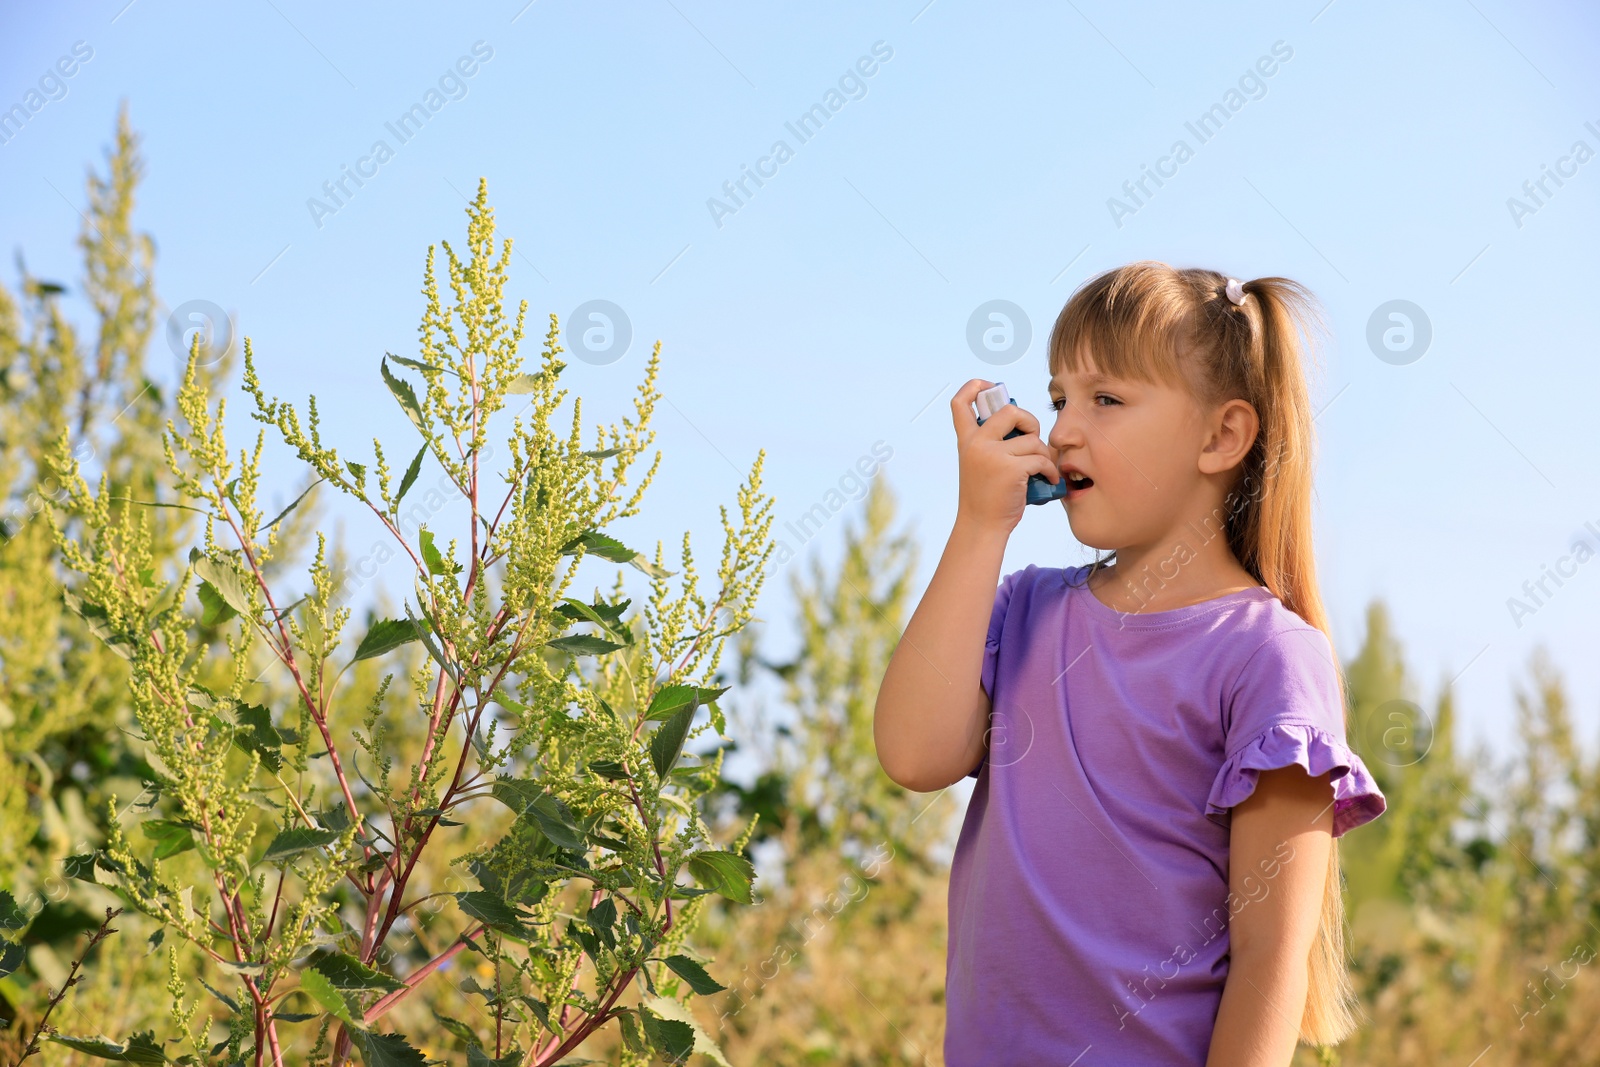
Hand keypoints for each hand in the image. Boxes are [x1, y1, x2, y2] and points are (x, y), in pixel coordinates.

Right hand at [949, 379, 1058, 534]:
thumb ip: (992, 442)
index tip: (989, 387)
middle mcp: (976, 443)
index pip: (960, 402)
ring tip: (1040, 469)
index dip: (974, 386)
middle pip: (1010, 410)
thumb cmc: (986, 496)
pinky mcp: (1011, 469)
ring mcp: (993, 455)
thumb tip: (1023, 422)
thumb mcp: (979, 463)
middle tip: (1032, 438)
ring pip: (1032, 439)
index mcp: (967, 440)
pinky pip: (1041, 459)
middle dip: (1029, 421)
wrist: (981, 526)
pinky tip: (1048, 479)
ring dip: (1042, 454)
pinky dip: (1049, 470)